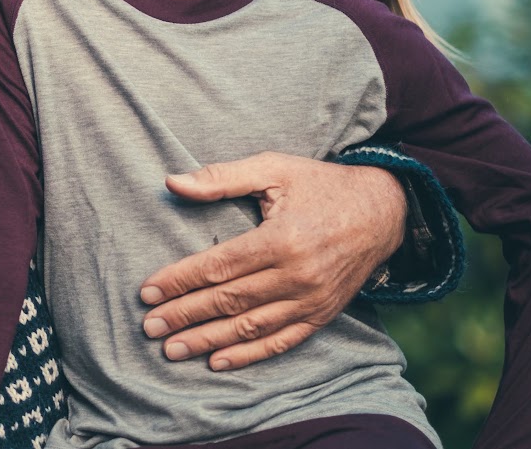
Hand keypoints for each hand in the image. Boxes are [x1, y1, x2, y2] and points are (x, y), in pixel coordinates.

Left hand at [138, 151, 406, 370]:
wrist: (383, 210)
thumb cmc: (320, 184)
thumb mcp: (273, 168)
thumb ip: (221, 178)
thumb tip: (172, 181)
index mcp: (281, 238)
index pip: (219, 266)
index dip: (179, 280)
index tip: (147, 292)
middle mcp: (298, 275)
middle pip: (229, 300)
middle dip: (185, 315)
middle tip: (149, 327)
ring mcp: (312, 299)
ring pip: (251, 327)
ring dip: (208, 340)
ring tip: (173, 349)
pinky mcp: (323, 314)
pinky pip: (281, 341)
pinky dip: (249, 355)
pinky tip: (218, 361)